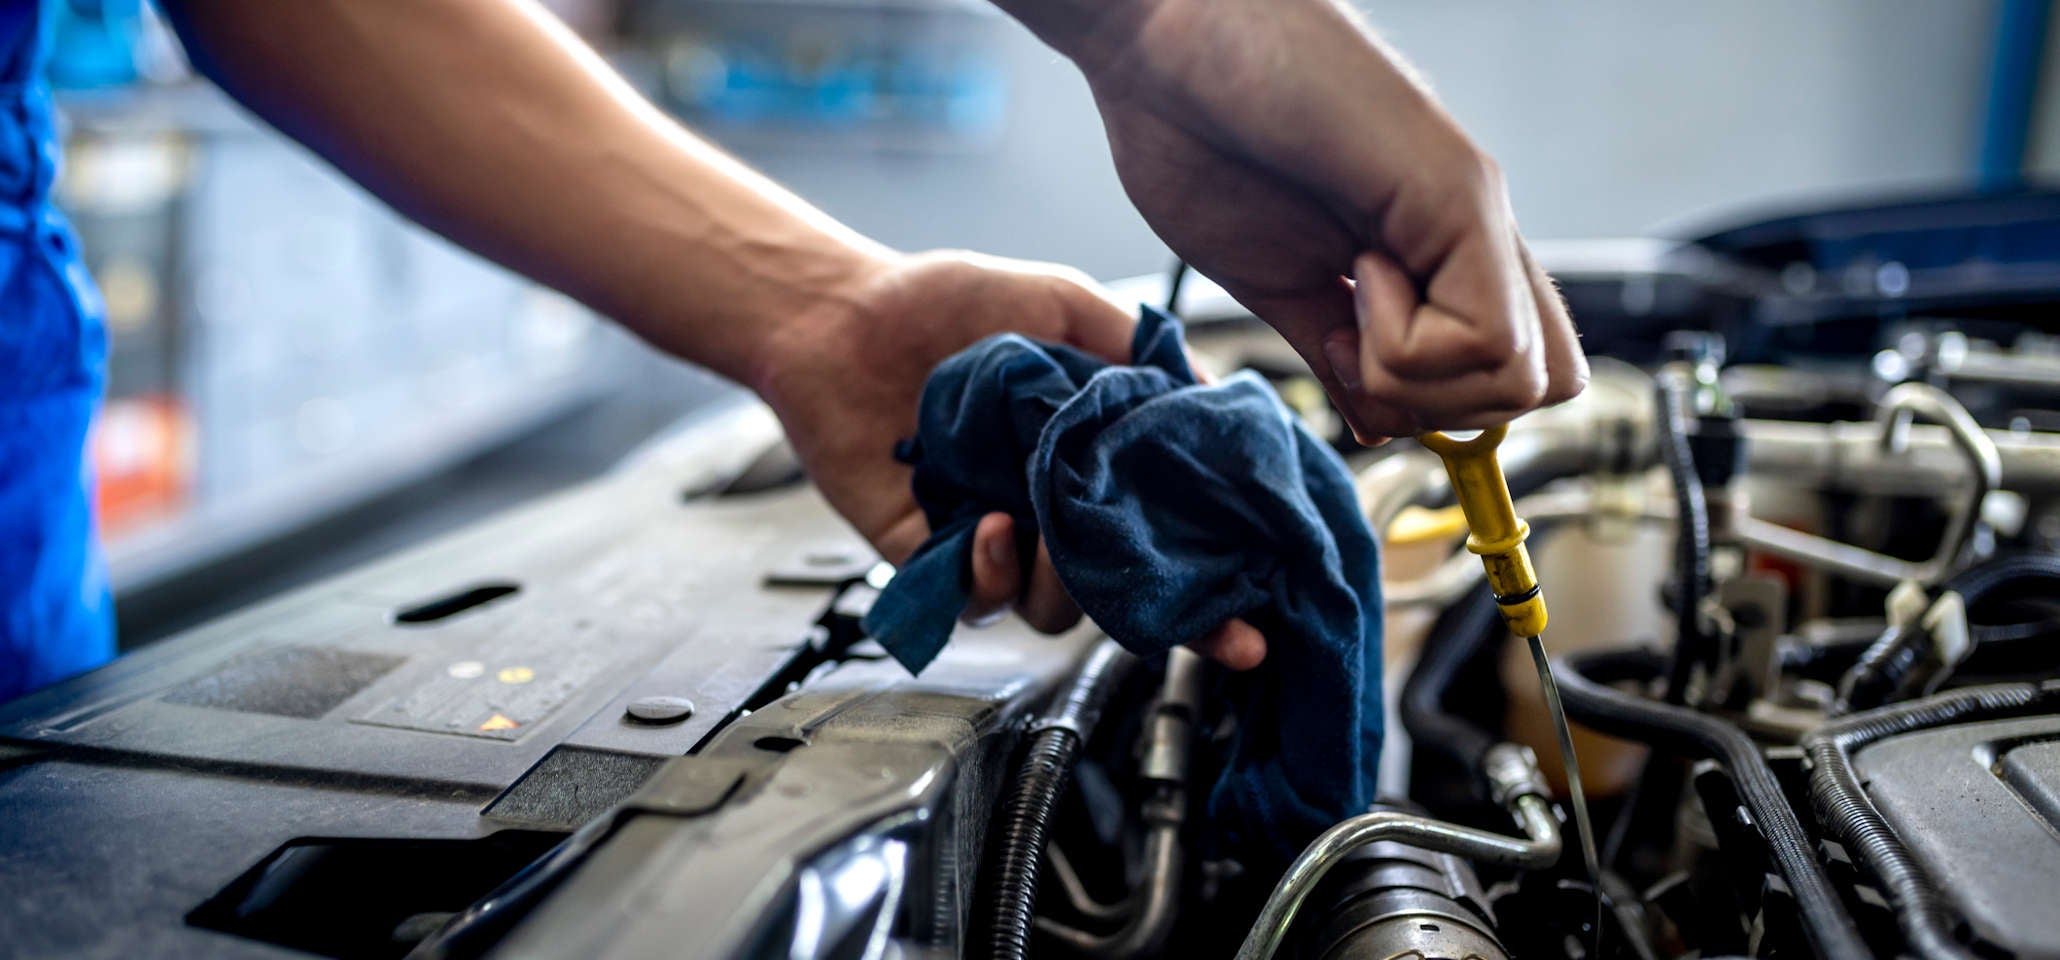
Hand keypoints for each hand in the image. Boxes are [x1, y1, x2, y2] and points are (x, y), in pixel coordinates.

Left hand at [754, 250, 1266, 668]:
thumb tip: (1211, 392)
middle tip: (1153, 578)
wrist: (840, 314)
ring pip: (1054, 609)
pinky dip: (990, 573)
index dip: (1212, 587)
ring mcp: (993, 538)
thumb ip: (1134, 349)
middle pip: (1122, 592)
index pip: (1167, 537)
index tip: (1249, 623)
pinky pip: (975, 601)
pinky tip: (985, 522)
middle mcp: (1051, 508)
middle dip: (1153, 609)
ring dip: (1063, 582)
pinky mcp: (930, 557)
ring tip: (1044, 527)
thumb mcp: (1062, 303)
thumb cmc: (943, 303)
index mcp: (1094, 460)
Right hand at [1017, 0, 1587, 439]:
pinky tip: (1356, 271)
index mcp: (1429, 250)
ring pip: (1522, 379)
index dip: (1440, 406)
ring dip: (1416, 373)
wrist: (1159, 40)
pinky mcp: (1460, 193)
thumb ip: (1333, 349)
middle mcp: (1470, 229)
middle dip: (1439, 404)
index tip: (1350, 365)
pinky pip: (1485, 340)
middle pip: (1541, 386)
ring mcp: (1473, 209)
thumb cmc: (1197, 131)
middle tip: (1354, 336)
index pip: (1511, 368)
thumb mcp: (1272, 279)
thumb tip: (1376, 422)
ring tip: (1350, 288)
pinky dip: (1406, 344)